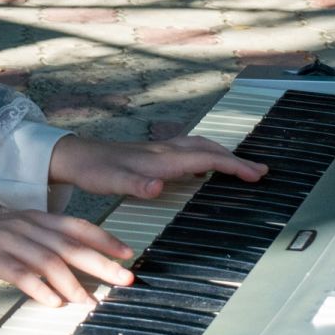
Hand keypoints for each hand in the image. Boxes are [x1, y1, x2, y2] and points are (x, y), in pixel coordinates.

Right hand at [0, 211, 135, 307]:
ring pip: (50, 260)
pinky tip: (53, 303)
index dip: (104, 238)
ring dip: (74, 284)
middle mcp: (23, 224)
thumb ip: (37, 247)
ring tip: (90, 302)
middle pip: (70, 243)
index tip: (127, 254)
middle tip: (125, 279)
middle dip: (102, 262)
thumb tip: (68, 268)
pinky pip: (21, 273)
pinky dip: (40, 289)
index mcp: (32, 217)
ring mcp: (6, 239)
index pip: (76, 226)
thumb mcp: (10, 240)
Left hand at [48, 133, 267, 199]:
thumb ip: (136, 185)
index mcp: (162, 159)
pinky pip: (189, 152)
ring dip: (222, 155)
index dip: (234, 166)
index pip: (207, 158)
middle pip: (209, 149)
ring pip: (199, 147)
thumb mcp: (111, 181)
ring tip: (240, 166)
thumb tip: (159, 187)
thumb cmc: (93, 170)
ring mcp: (159, 150)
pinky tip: (201, 168)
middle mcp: (164, 150)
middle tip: (260, 171)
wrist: (74, 156)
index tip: (258, 175)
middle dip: (236, 159)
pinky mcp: (152, 155)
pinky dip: (205, 157)